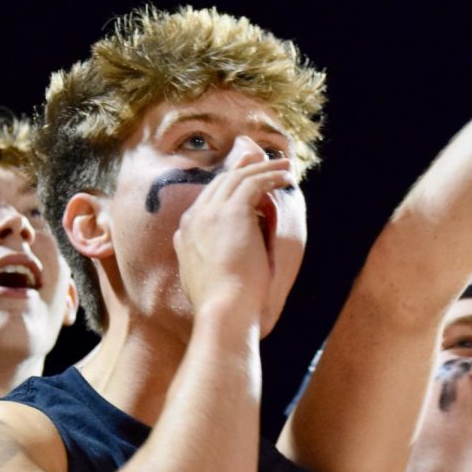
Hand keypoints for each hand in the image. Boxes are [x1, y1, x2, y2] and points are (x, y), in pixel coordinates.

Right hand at [172, 143, 293, 320]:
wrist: (223, 309)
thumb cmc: (219, 304)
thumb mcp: (198, 278)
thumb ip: (196, 259)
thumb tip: (201, 254)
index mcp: (185, 232)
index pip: (207, 199)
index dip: (228, 186)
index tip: (244, 179)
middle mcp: (194, 217)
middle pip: (221, 182)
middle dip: (244, 168)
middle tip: (264, 161)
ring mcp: (211, 212)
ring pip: (238, 177)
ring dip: (263, 168)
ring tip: (285, 167)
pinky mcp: (232, 212)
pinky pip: (253, 182)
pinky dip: (271, 176)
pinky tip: (286, 177)